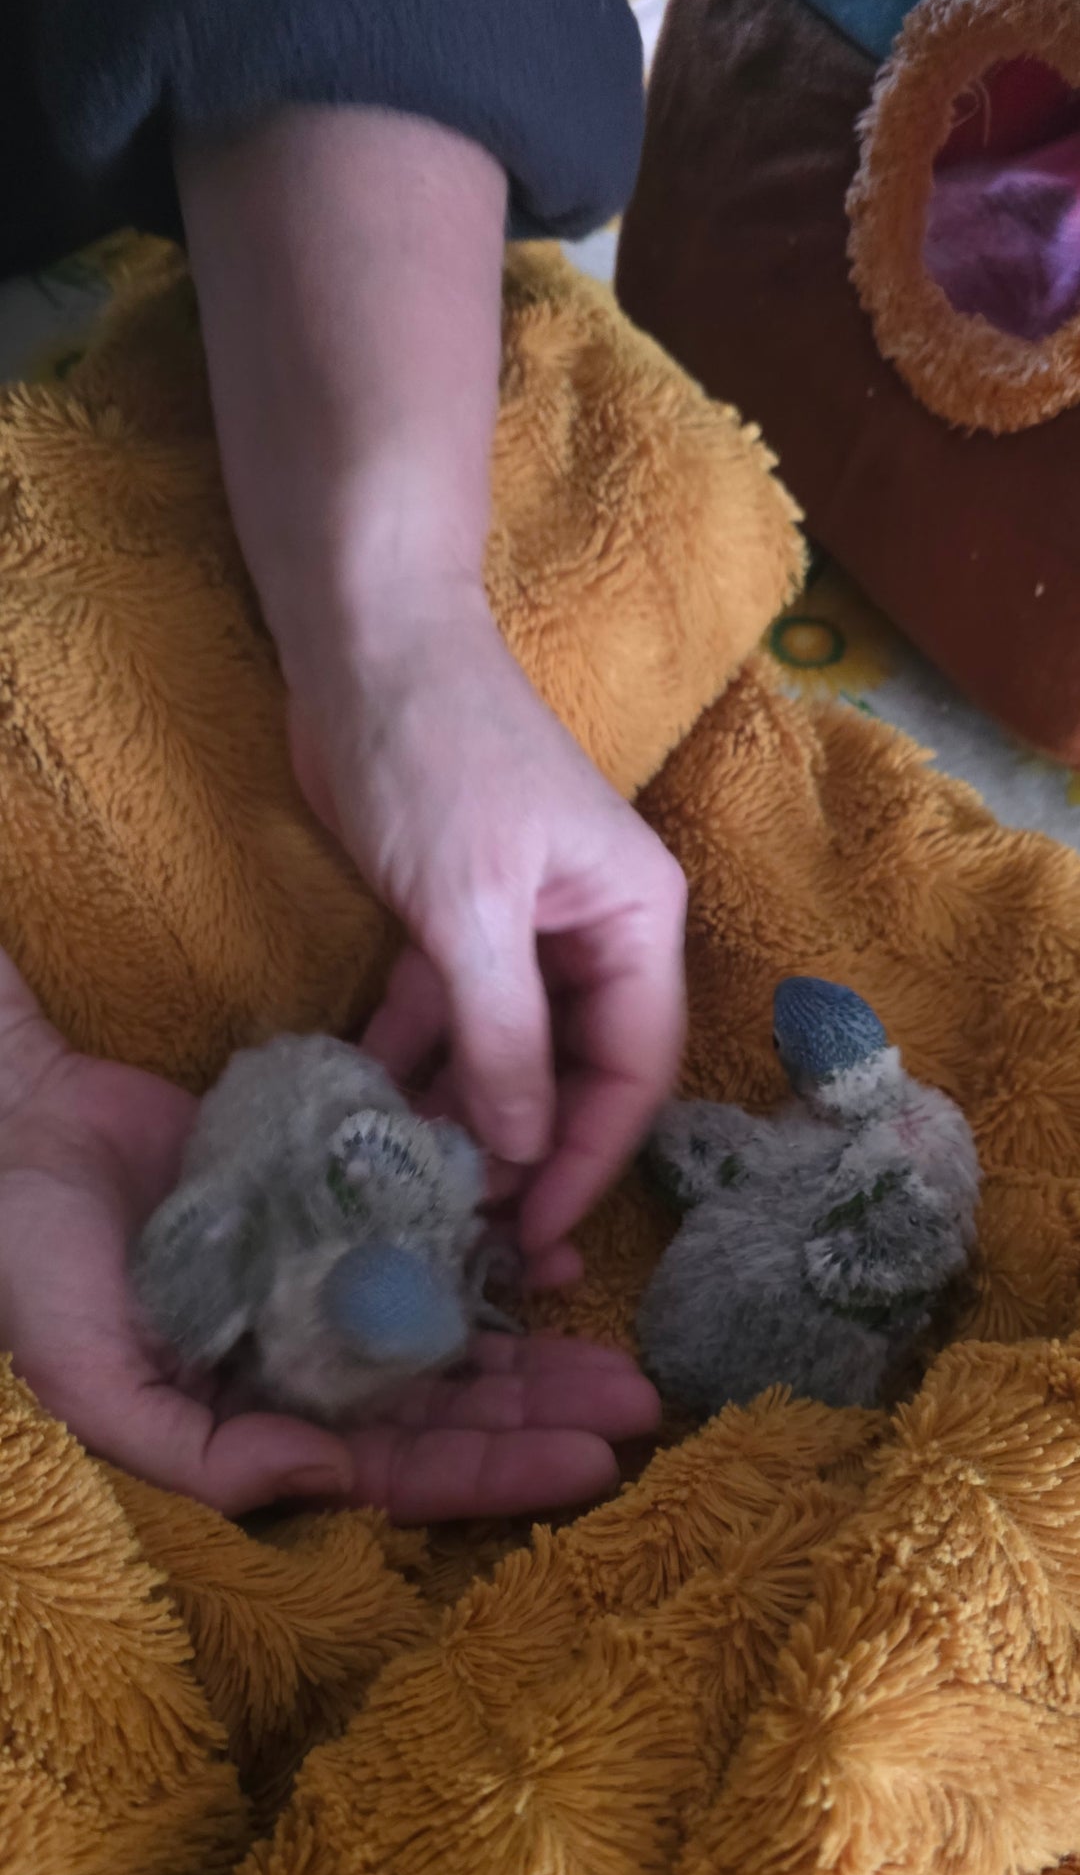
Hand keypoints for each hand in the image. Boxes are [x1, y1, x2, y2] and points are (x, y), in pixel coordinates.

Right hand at [0, 958, 657, 1519]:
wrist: (16, 1121)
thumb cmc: (31, 1258)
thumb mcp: (90, 1373)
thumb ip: (199, 1451)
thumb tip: (330, 1479)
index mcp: (257, 1422)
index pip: (395, 1470)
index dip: (493, 1472)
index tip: (593, 1464)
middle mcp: (303, 1368)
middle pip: (446, 1409)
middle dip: (544, 1415)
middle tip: (644, 1406)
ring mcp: (323, 1286)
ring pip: (451, 1333)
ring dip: (535, 1346)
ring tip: (622, 1348)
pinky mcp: (333, 1209)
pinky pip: (426, 1239)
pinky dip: (484, 1253)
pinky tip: (545, 1256)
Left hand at [292, 585, 687, 1265]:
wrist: (361, 638)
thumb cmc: (434, 755)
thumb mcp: (469, 911)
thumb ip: (503, 1039)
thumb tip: (524, 1155)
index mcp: (637, 923)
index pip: (634, 1073)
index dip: (588, 1160)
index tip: (534, 1235)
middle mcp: (596, 936)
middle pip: (575, 1076)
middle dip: (525, 1154)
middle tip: (468, 1235)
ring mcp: (526, 933)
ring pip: (506, 1058)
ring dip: (459, 1119)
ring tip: (406, 1190)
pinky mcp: (457, 926)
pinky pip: (447, 1022)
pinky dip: (411, 1063)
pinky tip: (361, 1110)